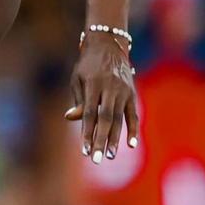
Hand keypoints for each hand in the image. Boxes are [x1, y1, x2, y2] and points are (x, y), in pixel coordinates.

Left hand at [64, 32, 137, 163]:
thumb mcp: (77, 79)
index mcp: (93, 84)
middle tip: (96, 159)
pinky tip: (131, 144)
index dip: (86, 132)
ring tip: (109, 156)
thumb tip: (71, 118)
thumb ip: (78, 99)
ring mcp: (123, 91)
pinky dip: (133, 129)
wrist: (108, 45)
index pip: (89, 114)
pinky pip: (133, 114)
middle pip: (105, 119)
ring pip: (119, 119)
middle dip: (100, 140)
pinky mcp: (132, 93)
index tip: (83, 150)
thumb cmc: (87, 65)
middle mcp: (110, 88)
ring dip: (115, 139)